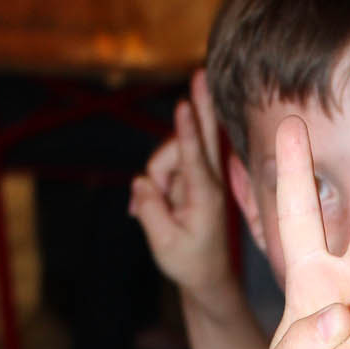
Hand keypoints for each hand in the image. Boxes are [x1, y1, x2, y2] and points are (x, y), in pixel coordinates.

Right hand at [130, 69, 232, 302]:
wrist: (208, 276)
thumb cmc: (189, 262)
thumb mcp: (164, 243)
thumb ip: (150, 210)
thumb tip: (141, 181)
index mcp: (206, 197)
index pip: (192, 158)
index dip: (185, 132)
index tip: (185, 107)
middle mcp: (208, 181)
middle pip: (198, 136)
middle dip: (198, 105)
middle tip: (201, 72)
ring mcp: (201, 176)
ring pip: (166, 156)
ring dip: (155, 177)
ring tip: (162, 212)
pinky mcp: (193, 176)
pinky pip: (165, 165)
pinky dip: (156, 180)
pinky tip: (158, 204)